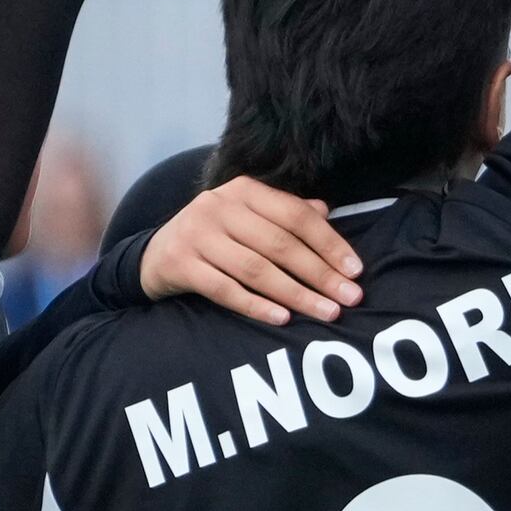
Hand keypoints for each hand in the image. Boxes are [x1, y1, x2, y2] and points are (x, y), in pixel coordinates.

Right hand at [142, 176, 362, 325]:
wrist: (155, 254)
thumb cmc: (216, 236)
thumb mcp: (248, 217)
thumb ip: (284, 213)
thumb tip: (325, 211)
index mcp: (244, 190)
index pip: (296, 216)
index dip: (329, 243)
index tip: (355, 271)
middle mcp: (219, 206)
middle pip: (280, 244)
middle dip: (320, 274)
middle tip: (349, 298)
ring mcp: (197, 234)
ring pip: (256, 269)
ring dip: (295, 294)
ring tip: (325, 313)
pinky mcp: (180, 263)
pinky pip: (224, 289)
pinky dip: (255, 305)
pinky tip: (282, 319)